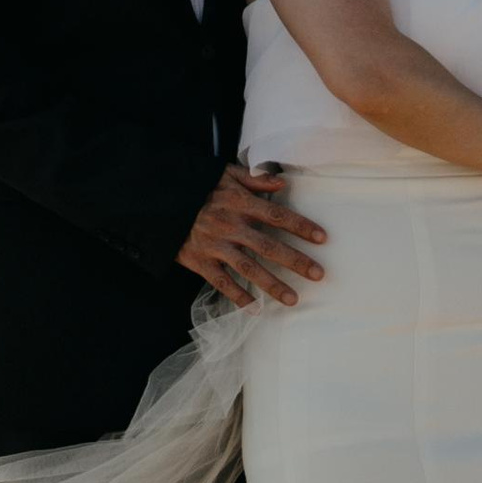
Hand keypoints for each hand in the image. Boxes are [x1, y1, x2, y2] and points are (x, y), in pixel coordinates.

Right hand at [178, 162, 326, 309]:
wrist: (159, 202)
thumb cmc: (197, 187)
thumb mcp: (225, 174)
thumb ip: (255, 179)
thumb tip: (282, 182)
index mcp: (238, 203)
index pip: (276, 216)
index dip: (300, 226)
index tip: (322, 238)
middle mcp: (229, 225)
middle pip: (268, 246)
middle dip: (295, 261)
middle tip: (318, 274)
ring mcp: (215, 245)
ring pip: (248, 269)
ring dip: (272, 285)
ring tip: (293, 299)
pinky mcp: (200, 261)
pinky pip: (221, 282)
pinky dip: (237, 296)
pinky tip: (254, 308)